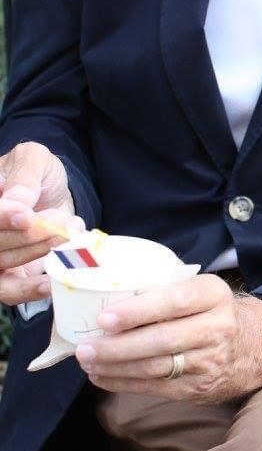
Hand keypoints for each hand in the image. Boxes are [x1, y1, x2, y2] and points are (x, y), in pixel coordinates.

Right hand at [0, 143, 77, 304]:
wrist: (57, 194)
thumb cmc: (40, 174)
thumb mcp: (35, 160)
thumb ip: (25, 177)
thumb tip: (15, 204)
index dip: (3, 216)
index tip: (25, 216)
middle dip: (30, 234)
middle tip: (60, 221)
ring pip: (4, 262)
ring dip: (37, 253)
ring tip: (66, 236)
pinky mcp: (9, 274)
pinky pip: (10, 290)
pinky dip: (28, 289)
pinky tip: (50, 283)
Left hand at [74, 275, 261, 402]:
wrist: (261, 344)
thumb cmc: (217, 311)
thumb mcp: (203, 290)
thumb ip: (168, 292)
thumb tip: (111, 298)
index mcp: (214, 296)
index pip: (175, 302)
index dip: (138, 311)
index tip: (105, 318)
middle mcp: (217, 329)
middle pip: (161, 341)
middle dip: (117, 347)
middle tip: (85, 348)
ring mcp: (211, 362)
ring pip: (156, 368)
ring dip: (115, 367)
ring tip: (88, 362)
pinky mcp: (202, 388)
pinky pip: (157, 388)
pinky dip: (125, 384)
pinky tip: (103, 377)